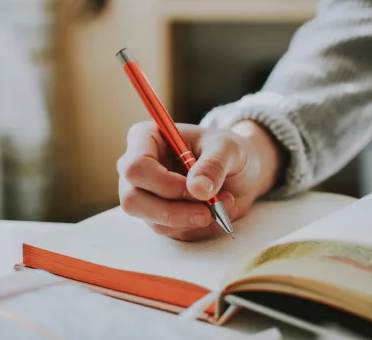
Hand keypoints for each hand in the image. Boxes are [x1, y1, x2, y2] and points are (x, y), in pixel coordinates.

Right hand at [117, 120, 284, 240]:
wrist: (238, 171)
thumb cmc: (226, 150)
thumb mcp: (228, 148)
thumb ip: (213, 165)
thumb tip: (198, 189)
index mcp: (145, 139)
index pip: (135, 167)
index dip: (163, 183)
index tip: (196, 188)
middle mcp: (137, 169)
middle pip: (133, 200)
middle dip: (174, 211)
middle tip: (208, 210)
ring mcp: (144, 195)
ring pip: (153, 221)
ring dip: (193, 219)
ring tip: (224, 202)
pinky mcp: (157, 217)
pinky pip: (171, 231)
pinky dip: (198, 226)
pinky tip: (216, 211)